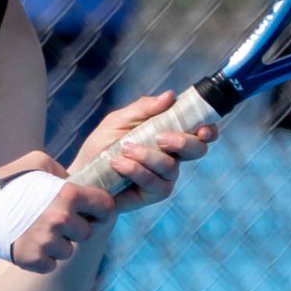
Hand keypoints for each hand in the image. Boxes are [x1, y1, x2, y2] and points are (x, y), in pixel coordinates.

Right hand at [0, 153, 113, 271]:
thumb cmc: (6, 180)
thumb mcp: (38, 162)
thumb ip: (63, 173)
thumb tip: (77, 183)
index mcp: (68, 194)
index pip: (106, 207)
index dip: (99, 209)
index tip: (90, 211)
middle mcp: (61, 219)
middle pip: (87, 233)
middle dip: (75, 229)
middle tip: (53, 221)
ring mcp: (47, 242)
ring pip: (68, 251)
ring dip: (57, 245)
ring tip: (36, 232)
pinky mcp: (33, 260)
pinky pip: (50, 265)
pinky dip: (41, 259)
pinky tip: (28, 244)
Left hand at [74, 91, 216, 208]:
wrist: (82, 175)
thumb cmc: (101, 146)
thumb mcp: (118, 120)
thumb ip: (143, 108)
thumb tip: (170, 96)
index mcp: (170, 135)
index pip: (200, 133)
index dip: (208, 129)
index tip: (204, 127)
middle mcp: (173, 156)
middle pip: (197, 150)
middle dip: (183, 141)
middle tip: (159, 137)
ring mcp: (165, 177)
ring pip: (172, 166)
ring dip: (148, 156)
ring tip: (123, 148)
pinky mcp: (153, 194)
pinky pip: (155, 183)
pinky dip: (136, 170)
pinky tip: (118, 163)